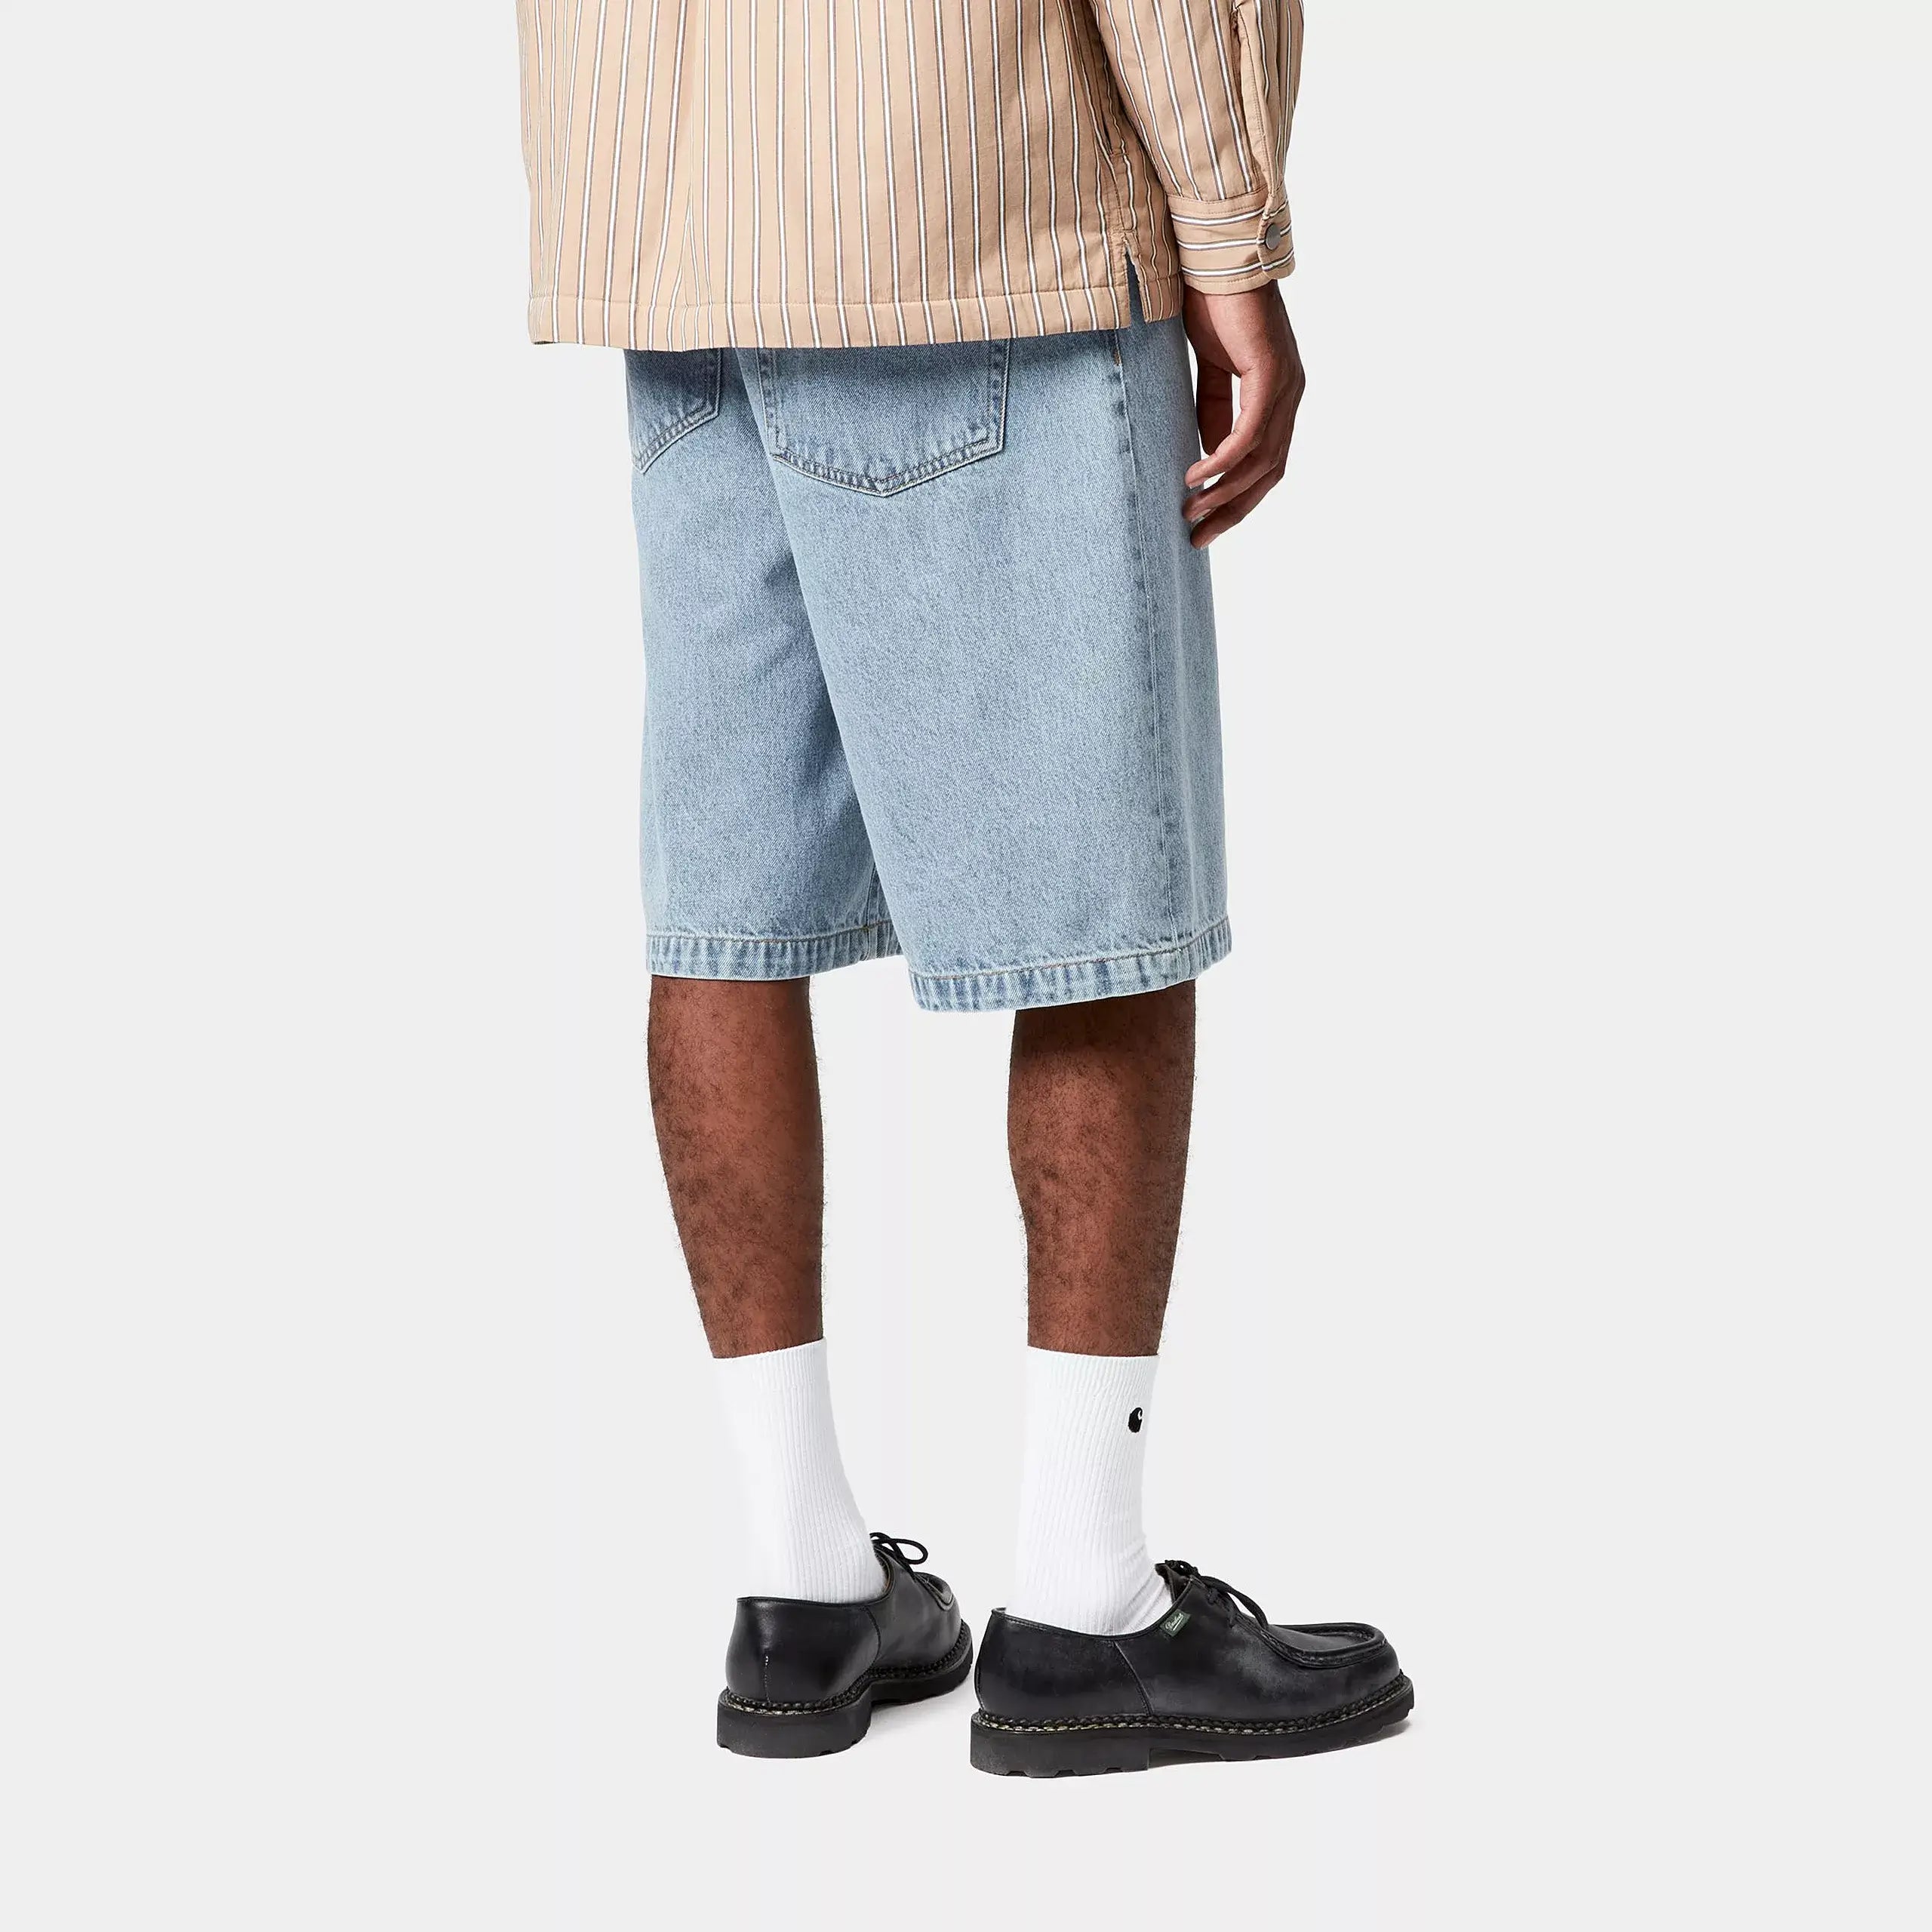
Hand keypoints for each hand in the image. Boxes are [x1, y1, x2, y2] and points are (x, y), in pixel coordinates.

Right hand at [1181, 284, 1304, 546]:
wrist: (1215, 257)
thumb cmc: (1213, 305)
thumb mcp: (1211, 369)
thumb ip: (1215, 410)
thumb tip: (1209, 455)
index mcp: (1278, 397)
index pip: (1266, 464)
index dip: (1237, 499)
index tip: (1204, 525)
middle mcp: (1289, 395)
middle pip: (1268, 473)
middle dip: (1232, 510)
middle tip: (1198, 537)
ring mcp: (1284, 385)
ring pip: (1261, 460)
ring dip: (1224, 492)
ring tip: (1190, 511)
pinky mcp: (1270, 373)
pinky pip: (1248, 433)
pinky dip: (1223, 460)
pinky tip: (1197, 476)